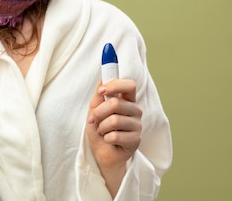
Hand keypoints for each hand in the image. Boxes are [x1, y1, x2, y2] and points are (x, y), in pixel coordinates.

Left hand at [85, 79, 141, 195]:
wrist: (102, 152)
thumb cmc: (99, 128)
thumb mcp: (94, 109)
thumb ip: (99, 94)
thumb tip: (103, 78)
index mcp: (127, 100)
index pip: (129, 85)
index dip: (115, 85)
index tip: (101, 91)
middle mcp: (135, 111)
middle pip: (117, 103)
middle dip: (99, 112)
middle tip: (93, 119)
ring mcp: (137, 125)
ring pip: (114, 120)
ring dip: (101, 127)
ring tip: (102, 131)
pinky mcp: (136, 140)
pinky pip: (115, 135)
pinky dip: (106, 138)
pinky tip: (109, 140)